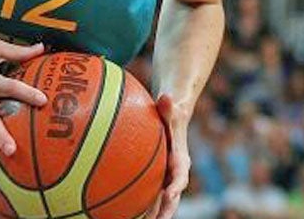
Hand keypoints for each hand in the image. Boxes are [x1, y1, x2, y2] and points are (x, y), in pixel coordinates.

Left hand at [145, 95, 190, 218]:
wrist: (171, 117)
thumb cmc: (168, 112)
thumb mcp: (169, 109)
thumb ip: (168, 107)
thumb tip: (166, 96)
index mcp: (180, 159)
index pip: (181, 175)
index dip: (176, 186)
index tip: (169, 194)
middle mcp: (173, 172)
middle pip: (171, 195)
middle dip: (166, 210)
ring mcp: (164, 176)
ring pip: (159, 199)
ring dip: (152, 212)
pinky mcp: (153, 177)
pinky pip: (146, 192)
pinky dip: (138, 203)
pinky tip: (123, 212)